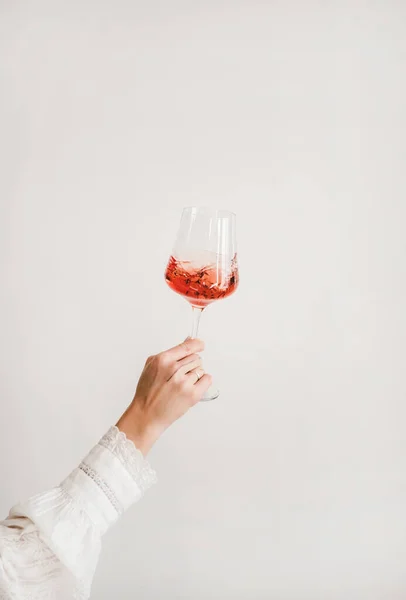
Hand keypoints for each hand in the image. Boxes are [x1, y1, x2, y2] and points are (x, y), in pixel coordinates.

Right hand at [116, 338, 211, 454]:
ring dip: (195, 374)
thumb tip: (188, 340)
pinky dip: (203, 382)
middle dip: (191, 364)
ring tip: (182, 384)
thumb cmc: (147, 392)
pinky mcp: (192, 394)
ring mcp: (184, 382)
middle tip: (181, 375)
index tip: (200, 345)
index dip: (196, 344)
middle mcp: (174, 369)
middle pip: (196, 357)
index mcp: (163, 360)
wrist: (147, 415)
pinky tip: (192, 386)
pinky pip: (207, 379)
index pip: (187, 346)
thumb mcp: (152, 366)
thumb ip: (171, 353)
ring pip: (201, 368)